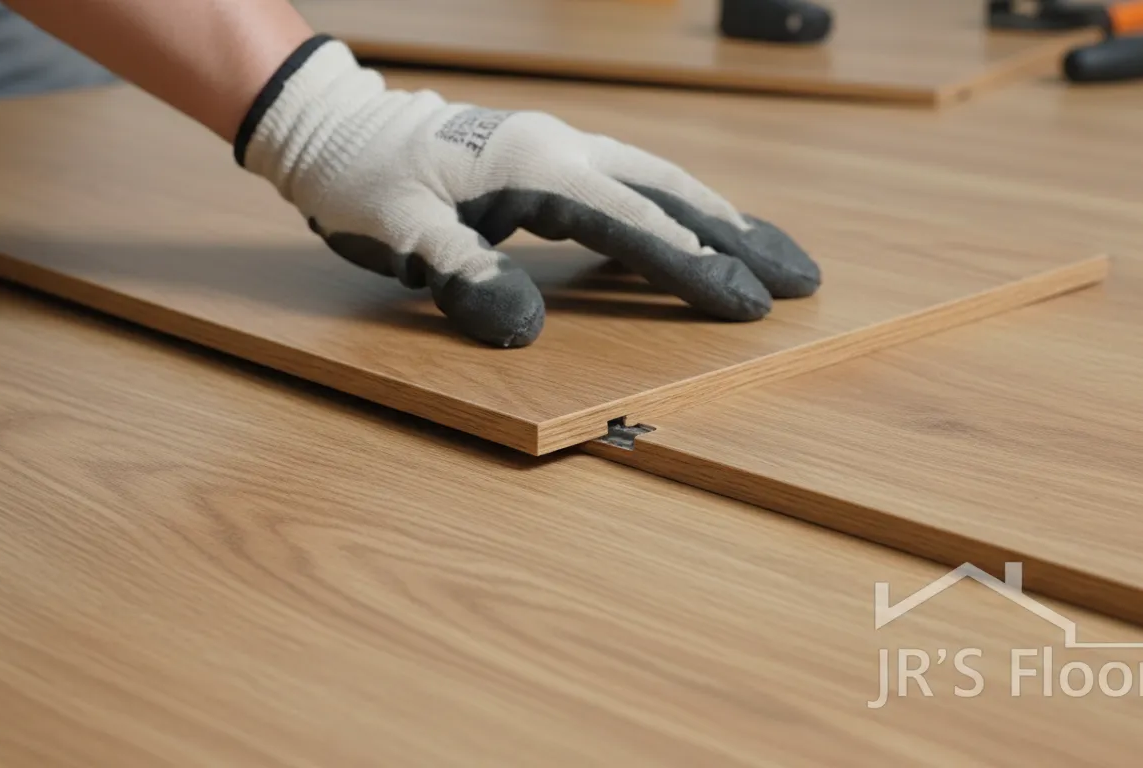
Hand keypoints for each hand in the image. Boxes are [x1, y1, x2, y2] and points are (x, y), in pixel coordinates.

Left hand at [237, 36, 820, 346]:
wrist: (340, 129)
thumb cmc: (365, 182)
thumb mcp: (402, 235)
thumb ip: (463, 277)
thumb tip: (527, 330)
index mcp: (538, 166)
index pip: (635, 224)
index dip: (693, 267)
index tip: (749, 301)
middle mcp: (565, 148)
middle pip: (673, 193)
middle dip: (739, 238)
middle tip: (802, 278)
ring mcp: (563, 146)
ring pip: (663, 179)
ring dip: (722, 218)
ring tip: (774, 253)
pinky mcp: (554, 156)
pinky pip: (636, 181)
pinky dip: (680, 208)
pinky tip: (698, 232)